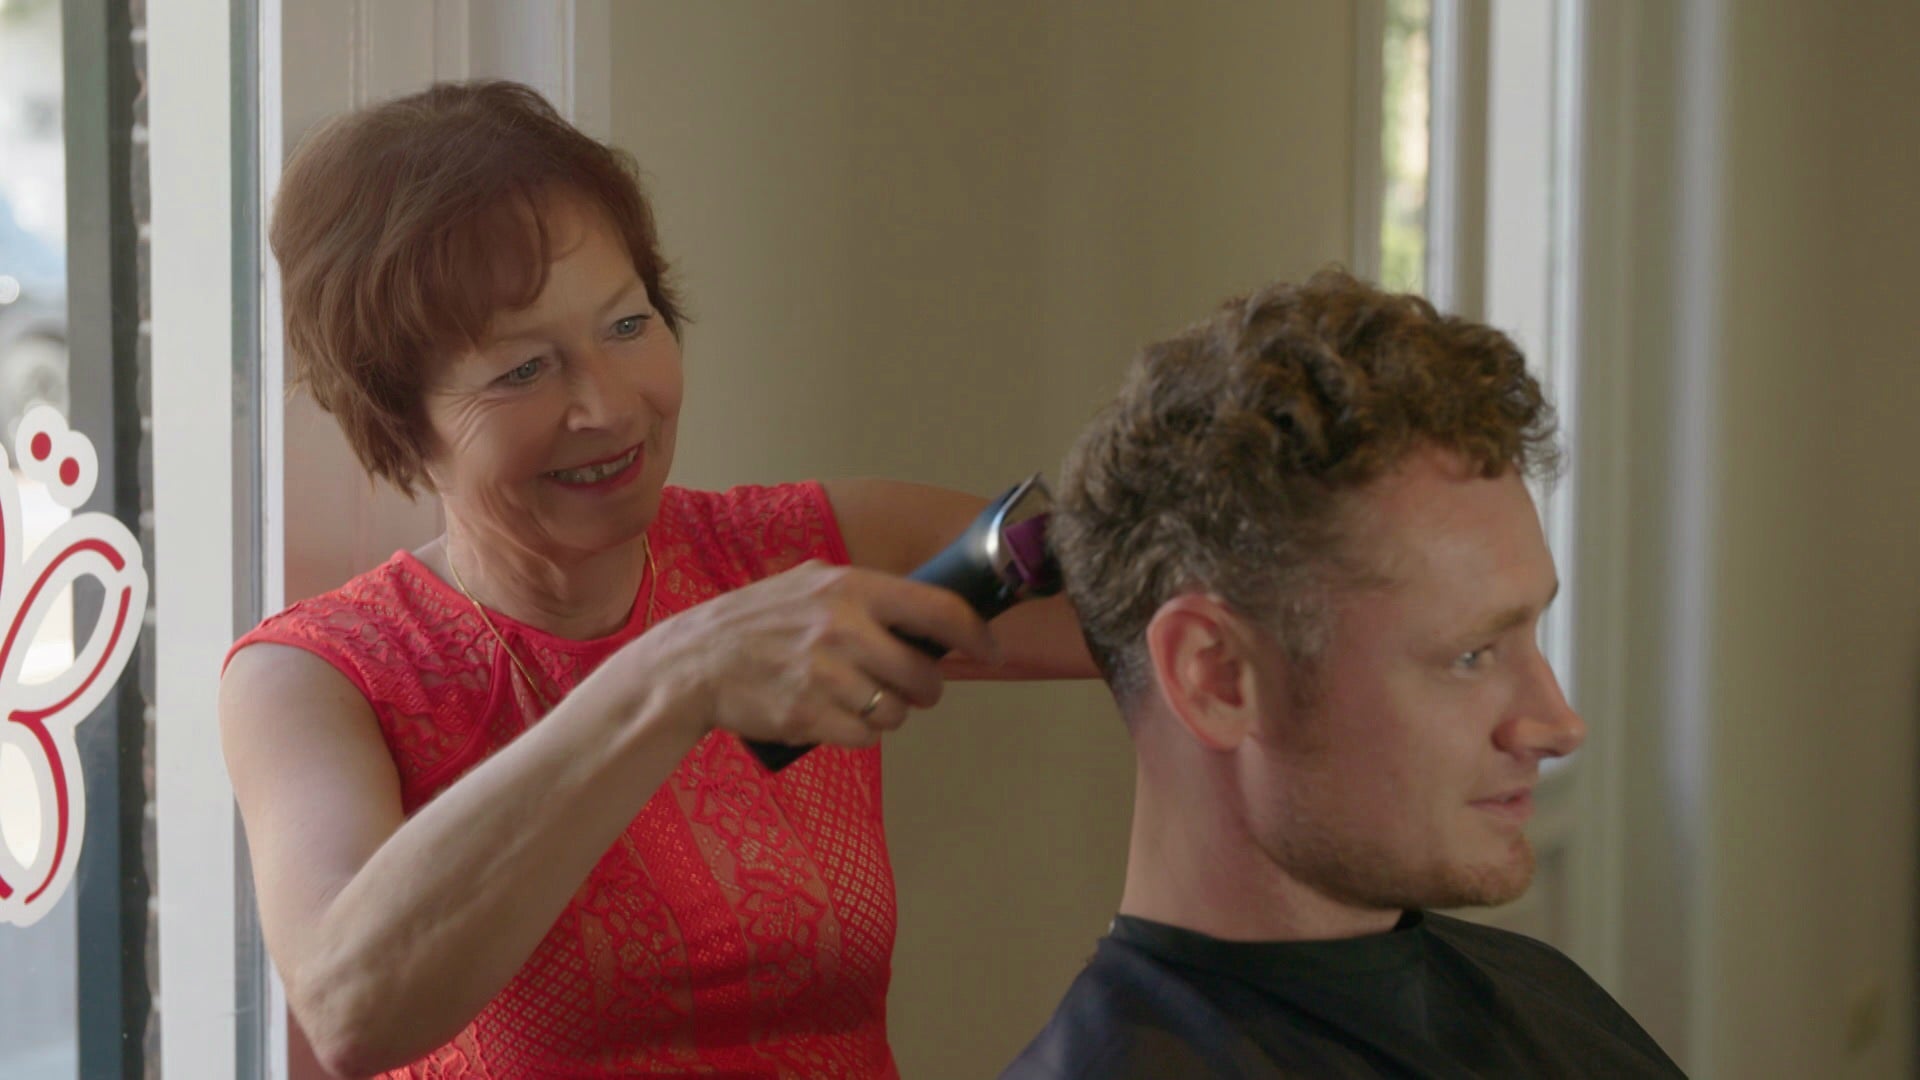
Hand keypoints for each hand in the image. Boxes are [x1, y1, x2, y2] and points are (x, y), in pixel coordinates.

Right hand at [627, 561, 1000, 748]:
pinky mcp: (809, 714)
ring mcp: (826, 673)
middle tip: (906, 688)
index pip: (941, 610)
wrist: (693, 661)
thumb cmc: (759, 622)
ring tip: (853, 697)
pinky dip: (857, 734)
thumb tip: (935, 616)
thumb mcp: (811, 584)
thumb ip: (869, 595)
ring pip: (898, 712)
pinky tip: (831, 715)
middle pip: (926, 676)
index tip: (990, 651)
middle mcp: (844, 627)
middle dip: (924, 690)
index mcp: (852, 587)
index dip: (977, 635)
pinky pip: (866, 738)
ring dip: (887, 713)